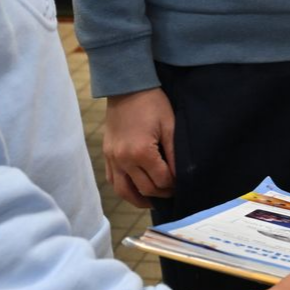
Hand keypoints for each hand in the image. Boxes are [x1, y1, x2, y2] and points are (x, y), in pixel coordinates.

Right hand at [102, 87, 174, 206]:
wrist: (127, 88)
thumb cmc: (152, 103)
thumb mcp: (170, 126)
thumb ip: (174, 154)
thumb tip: (179, 176)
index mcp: (141, 152)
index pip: (161, 180)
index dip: (174, 186)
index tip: (182, 185)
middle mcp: (123, 160)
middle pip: (145, 189)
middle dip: (162, 194)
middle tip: (173, 192)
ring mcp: (112, 159)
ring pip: (124, 192)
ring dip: (140, 199)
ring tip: (154, 201)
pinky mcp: (106, 155)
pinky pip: (113, 181)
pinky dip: (125, 189)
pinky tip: (136, 189)